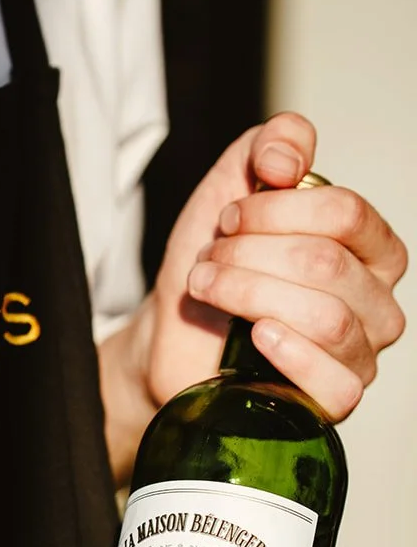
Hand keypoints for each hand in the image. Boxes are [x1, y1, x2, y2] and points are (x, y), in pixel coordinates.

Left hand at [103, 113, 407, 476]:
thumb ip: (270, 146)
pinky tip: (254, 336)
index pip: (346, 213)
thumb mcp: (231, 187)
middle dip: (247, 254)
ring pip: (325, 317)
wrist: (169, 334)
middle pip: (325, 263)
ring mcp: (361, 354)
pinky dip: (288, 353)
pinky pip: (337, 382)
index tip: (228, 218)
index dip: (274, 209)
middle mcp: (377, 300)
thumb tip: (286, 156)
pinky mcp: (333, 400)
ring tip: (207, 288)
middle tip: (210, 260)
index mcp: (370, 247)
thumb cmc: (212, 264)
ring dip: (247, 294)